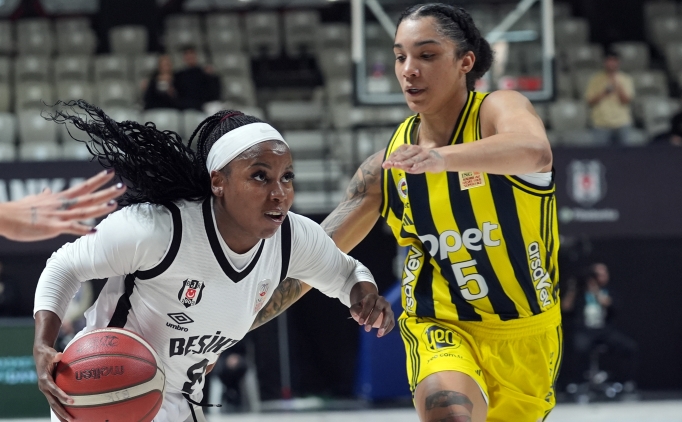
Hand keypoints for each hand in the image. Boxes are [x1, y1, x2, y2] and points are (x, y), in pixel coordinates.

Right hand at [0, 169, 125, 240]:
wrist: (4, 217)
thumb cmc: (19, 210)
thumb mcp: (35, 199)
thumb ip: (45, 195)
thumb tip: (48, 189)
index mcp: (60, 198)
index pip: (83, 186)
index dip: (98, 180)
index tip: (111, 172)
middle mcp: (62, 204)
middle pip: (89, 197)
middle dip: (107, 192)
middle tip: (123, 186)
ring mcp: (58, 215)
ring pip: (83, 211)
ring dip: (100, 208)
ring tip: (115, 204)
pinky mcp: (52, 227)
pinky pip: (70, 228)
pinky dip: (82, 229)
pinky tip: (94, 231)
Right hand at [34, 344, 72, 421]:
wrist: (40, 355)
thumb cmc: (47, 354)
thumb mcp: (50, 353)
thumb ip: (55, 356)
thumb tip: (59, 355)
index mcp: (44, 380)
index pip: (54, 390)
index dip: (62, 396)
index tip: (72, 401)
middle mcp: (44, 387)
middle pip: (53, 402)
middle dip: (62, 412)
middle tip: (71, 419)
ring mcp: (46, 390)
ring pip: (53, 404)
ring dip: (61, 413)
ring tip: (70, 421)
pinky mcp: (48, 390)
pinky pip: (55, 401)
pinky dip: (60, 408)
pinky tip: (68, 413)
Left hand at [350, 293, 394, 336]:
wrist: (370, 307)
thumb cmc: (361, 308)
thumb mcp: (355, 308)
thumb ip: (356, 310)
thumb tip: (360, 314)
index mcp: (372, 297)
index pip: (369, 304)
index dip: (365, 313)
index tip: (360, 323)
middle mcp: (382, 300)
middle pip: (379, 309)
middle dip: (373, 319)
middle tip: (367, 329)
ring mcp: (388, 308)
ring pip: (388, 315)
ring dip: (384, 325)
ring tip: (379, 334)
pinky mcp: (391, 316)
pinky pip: (392, 322)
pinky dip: (388, 329)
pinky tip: (380, 335)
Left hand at [382, 144, 445, 173]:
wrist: (442, 157)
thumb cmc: (424, 159)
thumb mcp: (413, 159)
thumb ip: (403, 162)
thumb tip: (390, 164)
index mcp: (411, 148)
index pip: (399, 152)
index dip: (392, 158)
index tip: (385, 164)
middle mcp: (417, 150)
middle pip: (404, 156)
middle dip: (395, 160)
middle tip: (387, 164)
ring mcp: (425, 155)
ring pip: (413, 159)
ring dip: (405, 162)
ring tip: (397, 165)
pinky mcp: (432, 161)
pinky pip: (424, 164)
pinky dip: (418, 166)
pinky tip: (413, 169)